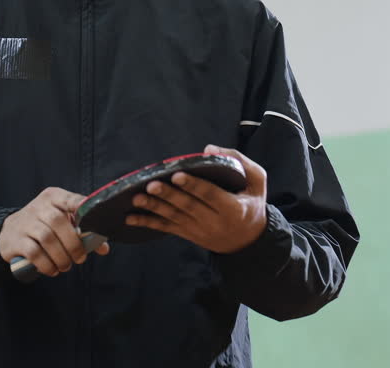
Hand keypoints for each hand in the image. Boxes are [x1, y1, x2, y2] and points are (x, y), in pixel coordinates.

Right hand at [0, 187, 110, 277]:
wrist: (9, 232)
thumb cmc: (43, 226)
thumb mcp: (62, 222)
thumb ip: (83, 232)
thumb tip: (104, 248)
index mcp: (53, 197)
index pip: (70, 199)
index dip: (82, 207)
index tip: (92, 220)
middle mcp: (39, 207)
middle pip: (58, 222)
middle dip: (73, 244)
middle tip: (80, 258)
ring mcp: (26, 223)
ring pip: (47, 239)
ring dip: (61, 257)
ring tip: (66, 266)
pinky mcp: (16, 240)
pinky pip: (34, 253)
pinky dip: (47, 265)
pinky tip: (52, 270)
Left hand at [125, 145, 267, 253]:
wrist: (248, 240)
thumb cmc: (252, 202)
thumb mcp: (257, 180)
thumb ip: (238, 160)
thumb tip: (208, 149)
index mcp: (234, 208)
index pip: (210, 195)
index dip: (194, 185)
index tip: (177, 175)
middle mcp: (215, 222)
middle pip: (188, 207)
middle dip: (169, 195)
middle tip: (151, 184)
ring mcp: (200, 231)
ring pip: (175, 218)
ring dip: (154, 208)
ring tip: (137, 198)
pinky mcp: (189, 235)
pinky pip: (167, 228)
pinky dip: (148, 223)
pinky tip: (131, 218)